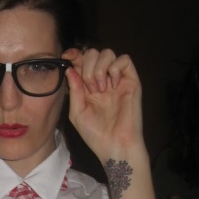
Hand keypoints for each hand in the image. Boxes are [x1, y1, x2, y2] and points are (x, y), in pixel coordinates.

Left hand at [61, 48, 143, 163]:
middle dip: (87, 67)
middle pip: (93, 53)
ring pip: (108, 53)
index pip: (81, 61)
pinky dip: (115, 68)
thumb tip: (69, 68)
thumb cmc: (95, 134)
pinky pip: (125, 59)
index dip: (74, 54)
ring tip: (101, 89)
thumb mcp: (77, 112)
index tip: (67, 56)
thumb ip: (74, 89)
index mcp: (87, 86)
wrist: (114, 145)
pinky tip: (113, 86)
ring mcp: (117, 79)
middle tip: (90, 89)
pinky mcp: (131, 81)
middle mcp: (102, 80)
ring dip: (99, 69)